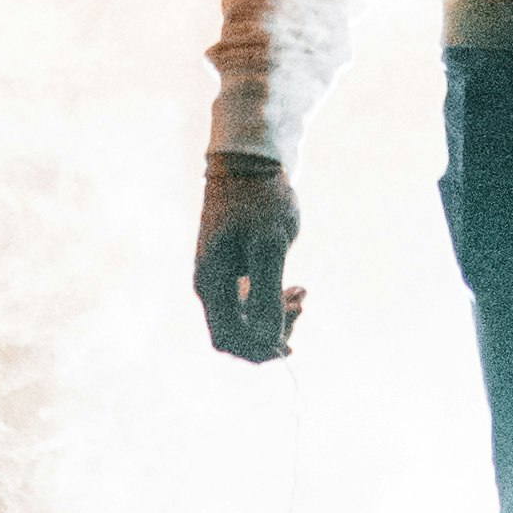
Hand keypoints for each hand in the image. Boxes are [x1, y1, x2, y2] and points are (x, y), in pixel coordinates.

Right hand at [194, 155, 304, 362]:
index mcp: (211, 285)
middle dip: (272, 329)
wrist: (250, 162)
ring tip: (303, 292)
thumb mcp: (270, 246)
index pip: (228, 338)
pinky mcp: (233, 270)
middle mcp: (209, 286)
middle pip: (238, 333)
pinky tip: (297, 287)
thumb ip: (268, 294)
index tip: (291, 342)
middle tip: (302, 304)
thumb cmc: (260, 201)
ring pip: (248, 318)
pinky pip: (252, 300)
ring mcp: (220, 278)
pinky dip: (275, 299)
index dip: (259, 349)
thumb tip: (269, 338)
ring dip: (278, 314)